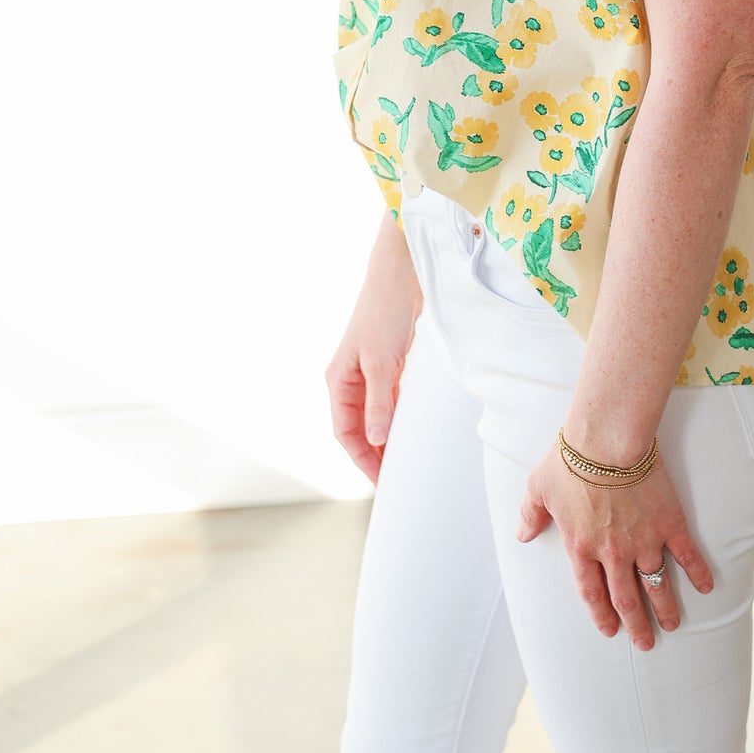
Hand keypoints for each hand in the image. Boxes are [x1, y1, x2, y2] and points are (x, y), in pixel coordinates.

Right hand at [326, 214, 422, 484]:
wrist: (403, 270)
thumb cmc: (385, 310)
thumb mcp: (381, 360)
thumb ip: (379, 402)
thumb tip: (376, 439)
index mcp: (339, 380)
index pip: (345, 432)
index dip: (362, 459)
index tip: (382, 481)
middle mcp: (352, 378)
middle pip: (359, 428)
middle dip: (374, 453)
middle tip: (397, 478)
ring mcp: (372, 370)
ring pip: (376, 415)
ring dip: (388, 437)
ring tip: (406, 461)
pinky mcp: (392, 362)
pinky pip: (392, 399)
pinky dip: (400, 416)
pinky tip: (414, 428)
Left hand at [516, 439, 714, 648]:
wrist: (607, 439)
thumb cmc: (570, 460)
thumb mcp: (539, 487)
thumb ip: (530, 515)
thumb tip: (522, 535)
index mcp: (581, 547)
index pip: (592, 592)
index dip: (601, 614)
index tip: (610, 629)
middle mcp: (613, 552)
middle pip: (626, 599)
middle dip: (635, 625)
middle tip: (645, 642)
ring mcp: (644, 540)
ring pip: (656, 585)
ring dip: (664, 608)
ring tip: (671, 625)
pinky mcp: (669, 523)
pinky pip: (687, 555)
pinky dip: (698, 573)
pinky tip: (706, 588)